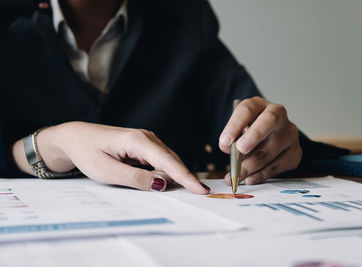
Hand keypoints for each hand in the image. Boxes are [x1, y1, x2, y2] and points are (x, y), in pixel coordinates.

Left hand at [12, 122, 209, 193]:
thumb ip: (136, 179)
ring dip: (171, 176)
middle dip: (182, 178)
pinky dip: (163, 172)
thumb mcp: (107, 172)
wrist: (74, 138)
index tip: (201, 190)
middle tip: (195, 194)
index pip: (168, 161)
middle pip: (172, 161)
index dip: (186, 177)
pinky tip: (159, 180)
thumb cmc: (87, 153)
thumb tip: (163, 183)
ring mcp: (146, 140)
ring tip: (169, 186)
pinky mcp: (144, 146)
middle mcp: (147, 137)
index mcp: (138, 141)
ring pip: (167, 162)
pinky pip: (159, 161)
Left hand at [219, 97, 301, 184]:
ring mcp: (289, 134)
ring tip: (236, 176)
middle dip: (252, 139)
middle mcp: (278, 115)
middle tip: (239, 153)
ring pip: (271, 150)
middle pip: (267, 123)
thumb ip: (232, 138)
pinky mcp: (295, 152)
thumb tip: (230, 151)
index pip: (248, 110)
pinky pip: (277, 166)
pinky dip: (261, 175)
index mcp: (259, 105)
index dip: (235, 125)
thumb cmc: (249, 133)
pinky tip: (250, 179)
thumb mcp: (238, 130)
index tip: (225, 141)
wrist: (268, 138)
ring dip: (251, 166)